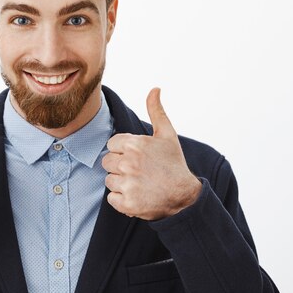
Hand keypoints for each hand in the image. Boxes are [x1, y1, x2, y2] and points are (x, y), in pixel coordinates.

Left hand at [102, 88, 200, 220]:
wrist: (185, 196)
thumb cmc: (173, 163)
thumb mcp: (166, 134)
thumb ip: (156, 111)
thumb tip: (155, 89)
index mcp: (135, 144)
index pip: (112, 145)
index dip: (123, 151)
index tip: (138, 157)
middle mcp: (129, 163)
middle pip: (107, 162)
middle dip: (120, 167)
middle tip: (139, 172)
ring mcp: (128, 184)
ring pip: (109, 181)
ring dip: (121, 184)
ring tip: (140, 184)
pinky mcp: (127, 203)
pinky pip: (111, 199)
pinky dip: (122, 200)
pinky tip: (137, 196)